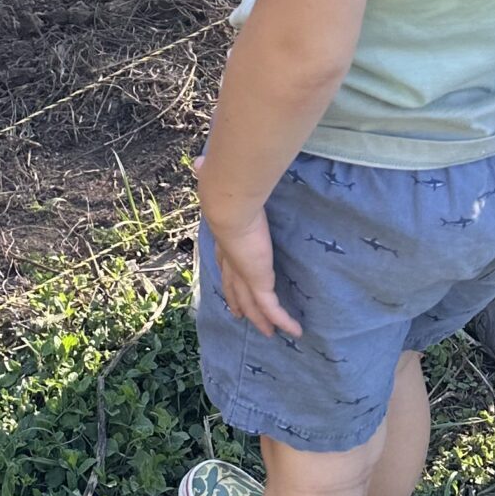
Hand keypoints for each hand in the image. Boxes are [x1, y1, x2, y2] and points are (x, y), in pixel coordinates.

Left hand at [198, 180, 300, 337]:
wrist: (227, 205)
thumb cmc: (222, 190)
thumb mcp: (216, 183)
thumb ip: (209, 173)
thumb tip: (200, 163)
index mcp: (222, 240)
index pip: (224, 261)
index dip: (225, 273)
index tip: (227, 280)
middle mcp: (231, 261)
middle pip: (233, 288)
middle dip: (237, 302)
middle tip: (239, 315)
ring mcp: (244, 275)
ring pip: (252, 304)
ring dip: (260, 319)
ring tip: (268, 332)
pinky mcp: (259, 282)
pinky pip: (272, 308)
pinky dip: (283, 321)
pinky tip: (294, 332)